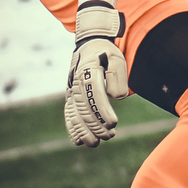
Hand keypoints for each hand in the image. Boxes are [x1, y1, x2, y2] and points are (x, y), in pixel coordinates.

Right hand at [65, 1, 127, 147]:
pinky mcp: (71, 96)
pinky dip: (72, 128)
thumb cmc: (107, 53)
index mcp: (88, 71)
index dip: (103, 112)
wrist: (89, 45)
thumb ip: (117, 76)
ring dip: (84, 131)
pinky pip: (69, 114)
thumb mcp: (117, 58)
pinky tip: (78, 141)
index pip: (94, 95)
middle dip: (96, 125)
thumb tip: (115, 97)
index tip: (113, 124)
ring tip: (96, 143)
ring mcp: (72, 90)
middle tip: (109, 135)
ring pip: (74, 114)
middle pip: (84, 108)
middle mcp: (76, 82)